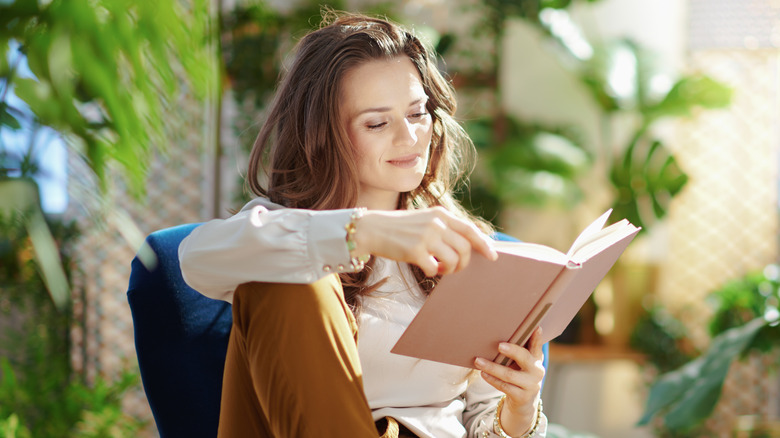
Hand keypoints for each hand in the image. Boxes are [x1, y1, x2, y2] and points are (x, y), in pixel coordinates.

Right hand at [353, 206, 497, 275]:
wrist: (372, 229)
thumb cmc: (400, 228)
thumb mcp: (424, 220)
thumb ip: (444, 228)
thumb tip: (468, 245)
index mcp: (440, 214)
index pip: (470, 230)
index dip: (484, 244)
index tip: (493, 256)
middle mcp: (436, 223)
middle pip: (465, 249)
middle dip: (463, 263)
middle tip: (453, 269)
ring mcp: (426, 237)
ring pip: (453, 260)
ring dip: (449, 270)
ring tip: (439, 269)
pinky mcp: (415, 251)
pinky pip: (434, 268)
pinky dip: (432, 272)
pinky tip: (426, 268)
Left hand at [474, 328, 544, 435]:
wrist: (524, 401)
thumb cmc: (520, 374)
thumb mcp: (524, 362)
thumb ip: (520, 348)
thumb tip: (505, 329)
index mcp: (537, 359)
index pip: (537, 346)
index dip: (537, 337)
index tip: (535, 328)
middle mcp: (537, 371)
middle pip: (524, 358)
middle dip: (512, 351)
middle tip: (499, 345)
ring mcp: (530, 385)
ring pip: (509, 375)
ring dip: (492, 367)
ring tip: (478, 360)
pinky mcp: (521, 397)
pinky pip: (504, 386)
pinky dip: (492, 379)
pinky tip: (483, 373)